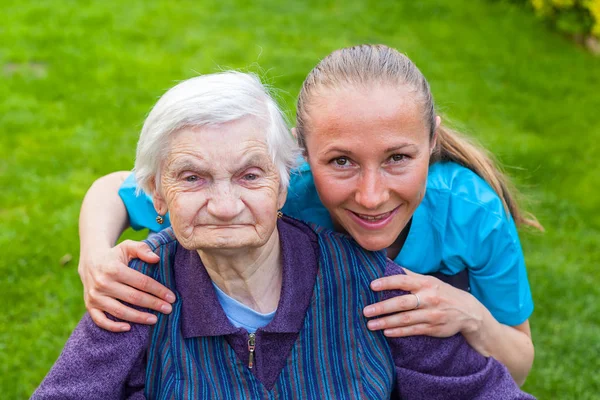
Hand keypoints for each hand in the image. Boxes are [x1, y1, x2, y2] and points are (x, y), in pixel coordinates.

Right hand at [78, 240, 175, 331]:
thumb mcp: (127, 247)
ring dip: (138, 318)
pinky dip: (113, 326)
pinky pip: (100, 320)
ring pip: (119, 311)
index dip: (158, 290)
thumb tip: (156, 259)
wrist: (89, 262)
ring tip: (154, 320)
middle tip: (168, 309)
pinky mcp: (89, 305)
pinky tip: (128, 328)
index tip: (171, 297)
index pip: (141, 282)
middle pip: (133, 297)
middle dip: (153, 304)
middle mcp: (103, 283)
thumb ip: (142, 249)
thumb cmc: (114, 255)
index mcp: (114, 269)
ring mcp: (95, 296)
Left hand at [363, 269, 482, 337]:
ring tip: (370, 324)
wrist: (468, 312)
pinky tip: (386, 332)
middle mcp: (428, 298)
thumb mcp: (429, 280)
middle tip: (365, 310)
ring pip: (406, 319)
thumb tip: (388, 262)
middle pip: (402, 303)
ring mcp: (431, 314)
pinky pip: (413, 331)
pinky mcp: (433, 328)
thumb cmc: (442, 293)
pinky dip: (399, 332)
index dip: (387, 282)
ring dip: (386, 322)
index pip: (403, 281)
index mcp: (425, 284)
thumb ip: (409, 275)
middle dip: (382, 307)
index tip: (371, 285)